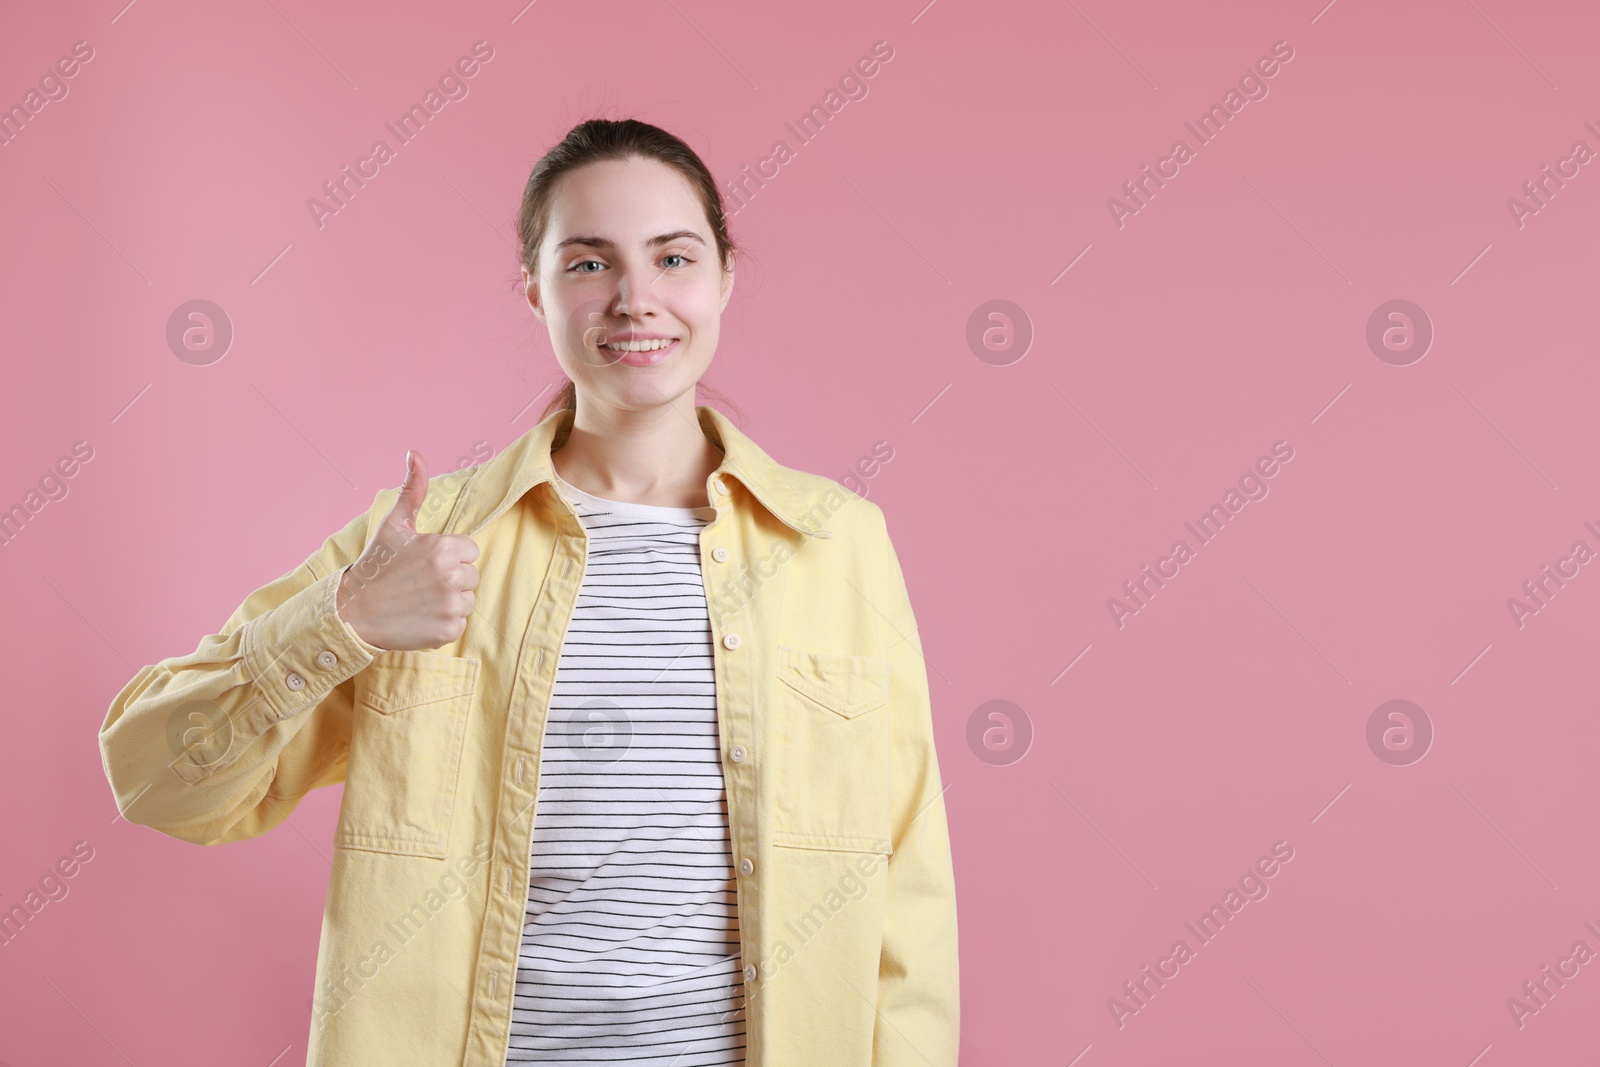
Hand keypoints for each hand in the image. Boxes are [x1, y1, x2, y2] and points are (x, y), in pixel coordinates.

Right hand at [336, 450, 479, 650]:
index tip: (423, 563)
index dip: (449, 557)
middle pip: (471, 577)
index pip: (469, 552)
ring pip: (467, 601)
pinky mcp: (447, 632)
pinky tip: (418, 618)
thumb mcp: (394, 524)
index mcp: (444, 548)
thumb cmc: (376, 564)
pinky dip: (442, 624)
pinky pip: (459, 625)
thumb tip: (415, 452)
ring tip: (418, 600)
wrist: (352, 612)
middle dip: (450, 579)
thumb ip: (413, 489)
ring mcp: (450, 606)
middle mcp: (451, 576)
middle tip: (418, 583)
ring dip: (448, 602)